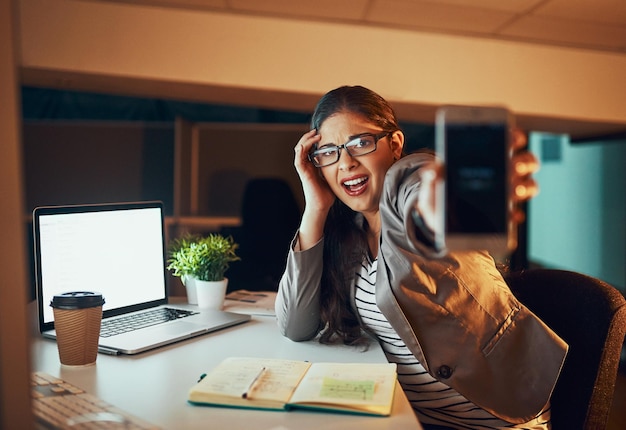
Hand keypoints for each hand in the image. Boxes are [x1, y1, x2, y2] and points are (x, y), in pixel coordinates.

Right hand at [293, 129, 335, 214]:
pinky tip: (305, 145)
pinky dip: (300, 152)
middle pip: (302, 147)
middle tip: (316, 131)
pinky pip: (298, 161)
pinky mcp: (303, 175)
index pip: (309, 149)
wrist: (321, 207)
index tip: (320, 133)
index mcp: (312, 166)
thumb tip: (345, 164)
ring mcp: (304, 170)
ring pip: (299, 151)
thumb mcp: (332, 178)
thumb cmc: (326, 195)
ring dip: (305, 141)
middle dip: (308, 137)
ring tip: (314, 135)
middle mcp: (306, 167)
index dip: (312, 140)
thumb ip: (334, 170)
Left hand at [415, 129, 538, 232]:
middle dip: (524, 162)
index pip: (510, 140)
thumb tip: (431, 171)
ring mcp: (508, 194)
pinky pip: (518, 213)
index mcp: (489, 158)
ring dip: (526, 186)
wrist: (439, 219)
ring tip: (513, 191)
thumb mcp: (432, 183)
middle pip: (528, 161)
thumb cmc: (438, 194)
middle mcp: (505, 173)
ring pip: (530, 185)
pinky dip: (515, 214)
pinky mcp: (505, 216)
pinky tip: (508, 216)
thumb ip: (432, 175)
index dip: (515, 137)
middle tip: (513, 167)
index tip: (512, 139)